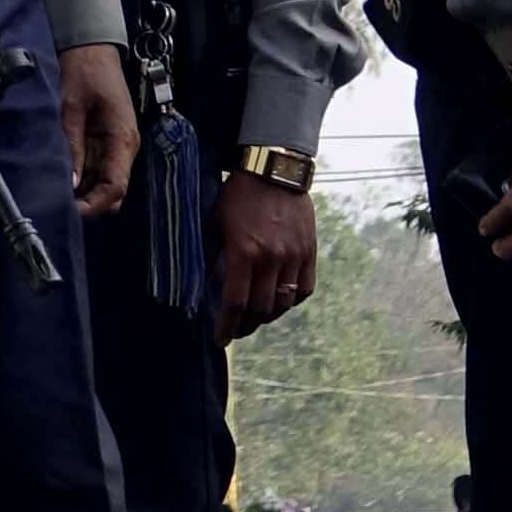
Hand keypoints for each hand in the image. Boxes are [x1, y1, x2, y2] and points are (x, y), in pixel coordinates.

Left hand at [61, 45, 136, 218]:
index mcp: (123, 140)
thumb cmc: (86, 74)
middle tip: (57, 204)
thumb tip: (69, 183)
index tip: (70, 210)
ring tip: (54, 191)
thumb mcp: (71, 110)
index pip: (115, 186)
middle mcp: (124, 147)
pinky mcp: (105, 142)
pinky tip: (60, 177)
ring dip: (82, 191)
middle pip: (112, 191)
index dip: (95, 204)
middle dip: (89, 202)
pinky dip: (80, 177)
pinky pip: (96, 169)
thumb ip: (71, 145)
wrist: (93, 53)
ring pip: (103, 183)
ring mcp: (115, 146)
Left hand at [213, 171, 319, 339]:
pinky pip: (305, 288)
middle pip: (262, 309)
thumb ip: (210, 256)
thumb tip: (201, 285)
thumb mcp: (213, 223)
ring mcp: (295, 256)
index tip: (219, 339)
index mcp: (244, 252)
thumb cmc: (237, 195)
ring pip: (285, 303)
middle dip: (246, 325)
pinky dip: (292, 301)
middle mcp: (273, 258)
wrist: (275, 171)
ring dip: (269, 316)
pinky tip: (279, 302)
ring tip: (254, 318)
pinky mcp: (310, 251)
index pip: (235, 302)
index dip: (226, 326)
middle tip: (235, 329)